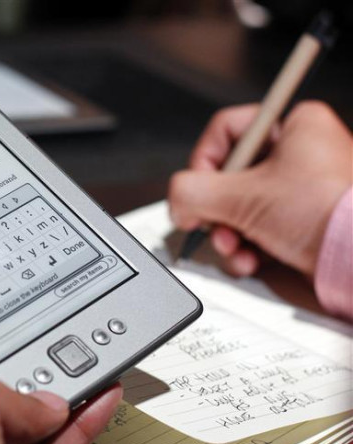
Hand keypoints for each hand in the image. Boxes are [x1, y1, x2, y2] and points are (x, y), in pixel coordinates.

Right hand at [169, 101, 351, 276]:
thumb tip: (176, 202)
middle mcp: (300, 152)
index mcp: (295, 125)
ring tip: (234, 248)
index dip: (203, 162)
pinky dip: (247, 248)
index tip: (198, 190)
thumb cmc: (325, 215)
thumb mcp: (242, 196)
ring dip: (228, 234)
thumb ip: (192, 192)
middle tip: (214, 225)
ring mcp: (302, 189)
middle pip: (229, 175)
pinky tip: (250, 260)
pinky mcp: (303, 222)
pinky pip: (259, 228)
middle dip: (216, 211)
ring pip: (240, 206)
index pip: (225, 130)